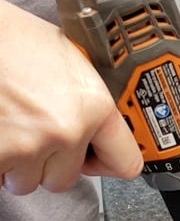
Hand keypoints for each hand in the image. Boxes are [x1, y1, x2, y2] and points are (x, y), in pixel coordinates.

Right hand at [0, 0, 142, 194]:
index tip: (97, 159)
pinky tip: (0, 132)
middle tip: (38, 135)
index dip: (108, 162)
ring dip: (21, 164)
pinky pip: (0, 177)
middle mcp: (65, 132)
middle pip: (67, 178)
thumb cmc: (12, 39)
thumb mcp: (70, 60)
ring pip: (30, 181)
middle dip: (52, 163)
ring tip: (13, 128)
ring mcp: (28, 147)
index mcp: (94, 107)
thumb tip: (99, 125)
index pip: (126, 164)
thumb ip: (88, 100)